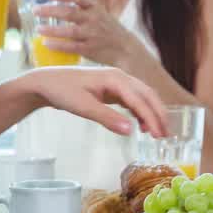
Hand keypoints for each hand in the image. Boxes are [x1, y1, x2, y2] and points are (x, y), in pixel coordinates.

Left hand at [26, 66, 167, 138]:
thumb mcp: (83, 107)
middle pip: (148, 95)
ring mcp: (117, 82)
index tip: (160, 135)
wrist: (46, 82)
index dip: (152, 118)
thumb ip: (107, 118)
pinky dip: (140, 111)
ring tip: (158, 133)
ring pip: (142, 97)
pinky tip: (142, 125)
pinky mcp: (112, 89)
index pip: (140, 100)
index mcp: (115, 78)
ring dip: (152, 113)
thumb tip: (130, 130)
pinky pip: (132, 99)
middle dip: (159, 114)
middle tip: (166, 135)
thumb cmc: (62, 91)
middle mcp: (120, 77)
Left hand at [32, 0, 138, 66]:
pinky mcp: (90, 49)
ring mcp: (92, 35)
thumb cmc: (108, 30)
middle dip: (50, 10)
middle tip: (35, 10)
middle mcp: (94, 19)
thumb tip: (56, 6)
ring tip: (38, 28)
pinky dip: (58, 45)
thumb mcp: (100, 14)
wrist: (126, 49)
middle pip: (69, 12)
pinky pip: (71, 47)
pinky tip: (47, 43)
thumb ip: (82, 10)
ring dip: (52, 29)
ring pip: (69, 31)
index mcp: (96, 8)